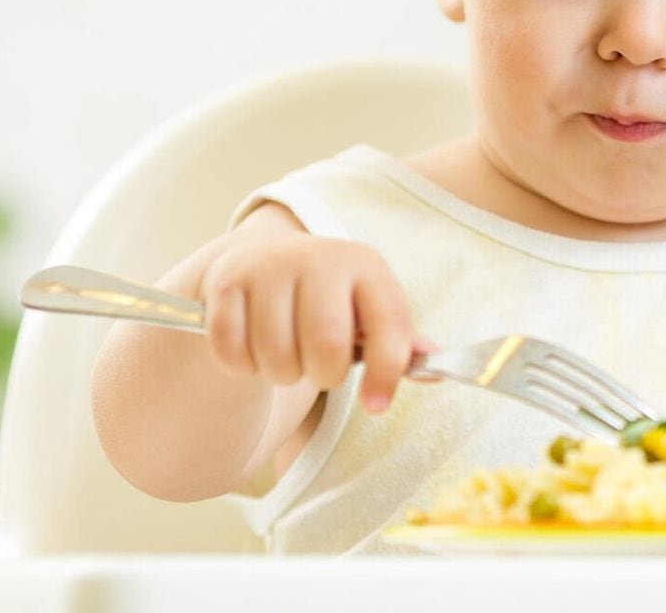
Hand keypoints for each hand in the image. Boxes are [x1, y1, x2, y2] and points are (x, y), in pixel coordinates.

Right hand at [193, 226, 418, 411]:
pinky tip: (252, 350)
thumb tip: (438, 366)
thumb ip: (400, 342)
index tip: (376, 406)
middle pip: (326, 347)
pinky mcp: (227, 283)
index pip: (387, 326)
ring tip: (287, 356)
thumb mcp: (369, 310)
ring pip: (277, 356)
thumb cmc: (330, 300)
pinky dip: (242, 367)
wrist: (263, 259)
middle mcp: (319, 258)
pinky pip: (233, 351)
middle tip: (319, 368)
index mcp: (366, 266)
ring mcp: (269, 267)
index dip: (386, 373)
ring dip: (282, 375)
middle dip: (324, 375)